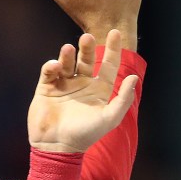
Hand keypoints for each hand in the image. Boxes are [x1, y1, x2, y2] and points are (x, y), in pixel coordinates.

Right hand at [28, 29, 138, 152]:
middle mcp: (82, 84)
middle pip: (86, 59)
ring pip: (67, 62)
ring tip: (68, 48)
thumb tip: (133, 77)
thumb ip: (123, 99)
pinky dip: (52, 66)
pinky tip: (55, 67)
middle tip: (87, 38)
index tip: (115, 32)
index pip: (108, 65)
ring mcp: (64, 85)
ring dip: (68, 54)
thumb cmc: (86, 134)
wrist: (57, 146)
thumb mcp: (109, 118)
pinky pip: (49, 72)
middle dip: (87, 47)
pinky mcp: (47, 88)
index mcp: (99, 90)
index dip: (113, 49)